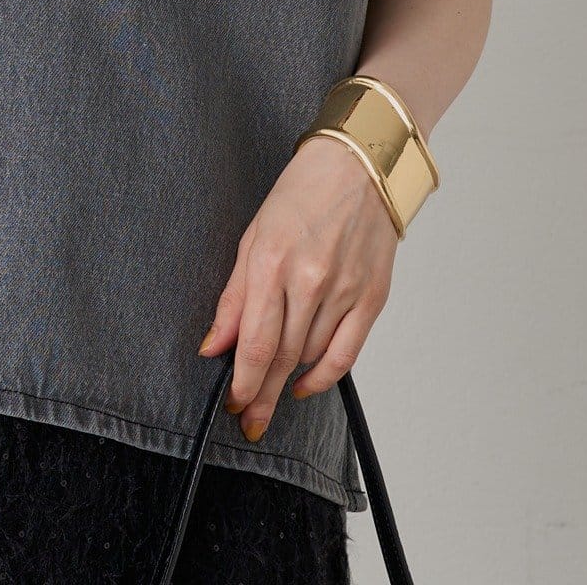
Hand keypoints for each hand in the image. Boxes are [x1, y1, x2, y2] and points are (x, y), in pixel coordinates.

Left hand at [195, 135, 399, 440]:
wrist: (358, 166)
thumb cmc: (302, 193)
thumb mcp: (253, 236)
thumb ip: (234, 296)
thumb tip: (214, 344)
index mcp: (273, 262)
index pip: (255, 342)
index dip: (243, 382)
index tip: (234, 404)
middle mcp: (310, 281)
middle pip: (281, 358)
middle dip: (261, 396)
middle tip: (249, 421)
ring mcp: (345, 291)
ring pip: (309, 357)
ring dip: (286, 383)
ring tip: (270, 397)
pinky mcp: (372, 298)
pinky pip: (345, 354)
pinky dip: (323, 376)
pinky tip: (304, 385)